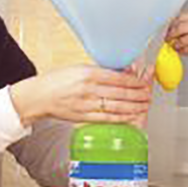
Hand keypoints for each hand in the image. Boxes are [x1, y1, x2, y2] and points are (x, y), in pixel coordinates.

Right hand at [9, 66, 151, 125]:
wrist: (38, 97)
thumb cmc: (57, 80)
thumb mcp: (78, 68)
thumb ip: (100, 70)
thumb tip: (122, 71)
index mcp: (87, 73)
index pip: (117, 77)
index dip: (134, 81)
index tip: (143, 81)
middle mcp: (88, 89)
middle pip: (120, 92)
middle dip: (138, 94)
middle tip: (149, 94)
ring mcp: (86, 105)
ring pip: (116, 106)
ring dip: (134, 106)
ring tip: (145, 104)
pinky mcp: (83, 117)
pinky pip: (107, 118)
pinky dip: (121, 117)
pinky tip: (131, 116)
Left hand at [166, 10, 187, 66]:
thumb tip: (179, 27)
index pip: (181, 16)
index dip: (172, 24)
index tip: (168, 28)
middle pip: (178, 27)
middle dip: (170, 34)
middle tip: (168, 38)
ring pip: (181, 39)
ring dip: (175, 44)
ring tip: (174, 46)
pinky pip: (186, 49)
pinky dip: (182, 51)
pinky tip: (182, 51)